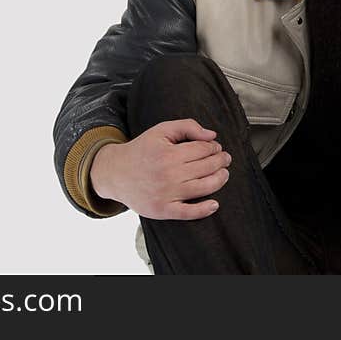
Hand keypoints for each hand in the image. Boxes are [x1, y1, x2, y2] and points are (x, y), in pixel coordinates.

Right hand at [90, 118, 231, 219]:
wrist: (115, 173)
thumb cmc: (142, 150)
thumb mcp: (161, 130)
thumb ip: (187, 127)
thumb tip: (212, 136)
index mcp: (168, 153)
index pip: (203, 149)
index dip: (214, 147)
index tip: (216, 147)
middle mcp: (169, 174)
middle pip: (207, 166)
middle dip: (221, 161)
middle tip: (225, 159)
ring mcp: (166, 193)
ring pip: (204, 187)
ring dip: (220, 179)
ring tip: (224, 174)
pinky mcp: (163, 210)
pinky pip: (189, 213)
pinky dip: (205, 209)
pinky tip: (214, 204)